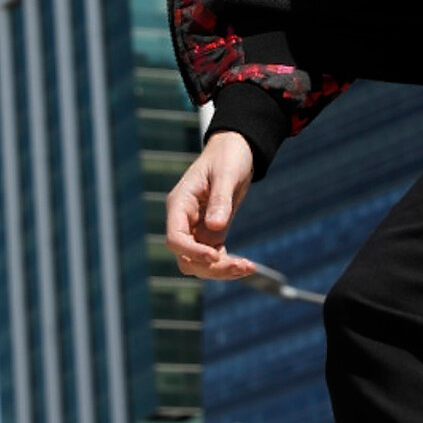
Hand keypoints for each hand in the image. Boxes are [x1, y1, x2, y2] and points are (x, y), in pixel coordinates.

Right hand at [165, 131, 258, 278]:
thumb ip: (220, 200)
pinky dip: (228, 265)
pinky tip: (247, 265)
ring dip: (221, 271)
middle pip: (186, 258)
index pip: (175, 238)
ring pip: (199, 264)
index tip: (214, 255)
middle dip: (211, 267)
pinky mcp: (210, 234)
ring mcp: (195, 229)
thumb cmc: (228, 156)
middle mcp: (183, 220)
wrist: (236, 151)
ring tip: (248, 267)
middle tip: (241, 266)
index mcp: (180, 204)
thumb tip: (215, 227)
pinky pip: (213, 259)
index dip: (191, 251)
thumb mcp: (226, 173)